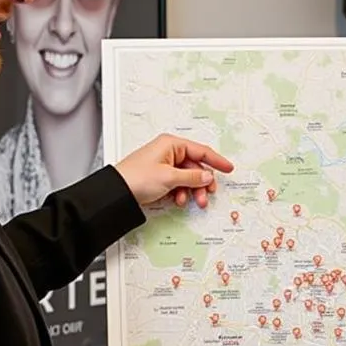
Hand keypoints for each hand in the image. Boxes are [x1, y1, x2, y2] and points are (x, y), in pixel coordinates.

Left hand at [115, 134, 233, 208]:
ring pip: (187, 177)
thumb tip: (207, 176)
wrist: (117, 193)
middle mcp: (168, 152)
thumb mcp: (169, 177)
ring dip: (191, 190)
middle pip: (195, 167)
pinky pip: (177, 184)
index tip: (228, 168)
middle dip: (202, 182)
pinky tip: (178, 200)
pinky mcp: (159, 177)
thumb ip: (192, 177)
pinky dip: (180, 193)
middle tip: (207, 194)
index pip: (201, 151)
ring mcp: (164, 165)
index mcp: (171, 144)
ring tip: (193, 201)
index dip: (216, 161)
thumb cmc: (136, 178)